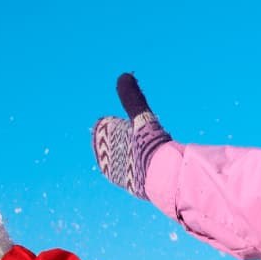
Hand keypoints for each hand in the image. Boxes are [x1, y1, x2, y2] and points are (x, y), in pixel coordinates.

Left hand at [92, 73, 173, 197]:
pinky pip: (134, 170)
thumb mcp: (141, 117)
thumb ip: (131, 98)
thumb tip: (124, 75)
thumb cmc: (148, 143)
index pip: (111, 124)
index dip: (125, 125)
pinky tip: (153, 167)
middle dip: (131, 140)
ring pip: (127, 155)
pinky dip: (142, 167)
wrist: (159, 176)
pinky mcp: (126, 184)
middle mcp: (102, 155)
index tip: (137, 130)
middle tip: (146, 143)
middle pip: (119, 140)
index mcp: (101, 138)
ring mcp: (113, 172)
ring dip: (137, 154)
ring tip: (151, 155)